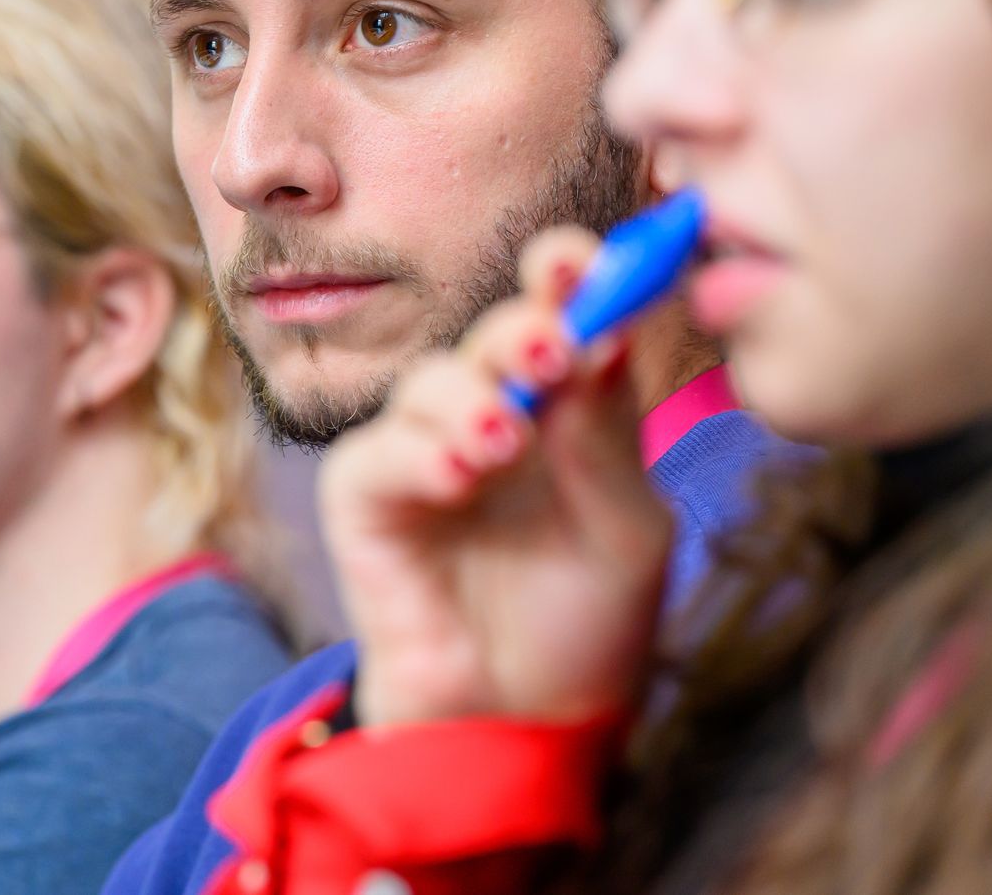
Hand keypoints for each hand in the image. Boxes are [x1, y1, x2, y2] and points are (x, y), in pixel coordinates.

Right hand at [321, 228, 672, 727]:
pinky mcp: (366, 503)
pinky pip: (378, 454)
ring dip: (469, 399)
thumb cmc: (583, 629)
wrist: (523, 728)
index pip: (563, 318)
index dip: (568, 279)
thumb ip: (606, 435)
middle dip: (521, 332)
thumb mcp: (625, 531)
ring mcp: (424, 455)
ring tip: (503, 442)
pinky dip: (417, 455)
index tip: (585, 263)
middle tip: (550, 350)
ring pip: (431, 383)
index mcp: (566, 412)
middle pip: (495, 338)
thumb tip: (606, 328)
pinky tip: (456, 477)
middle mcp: (493, 415)